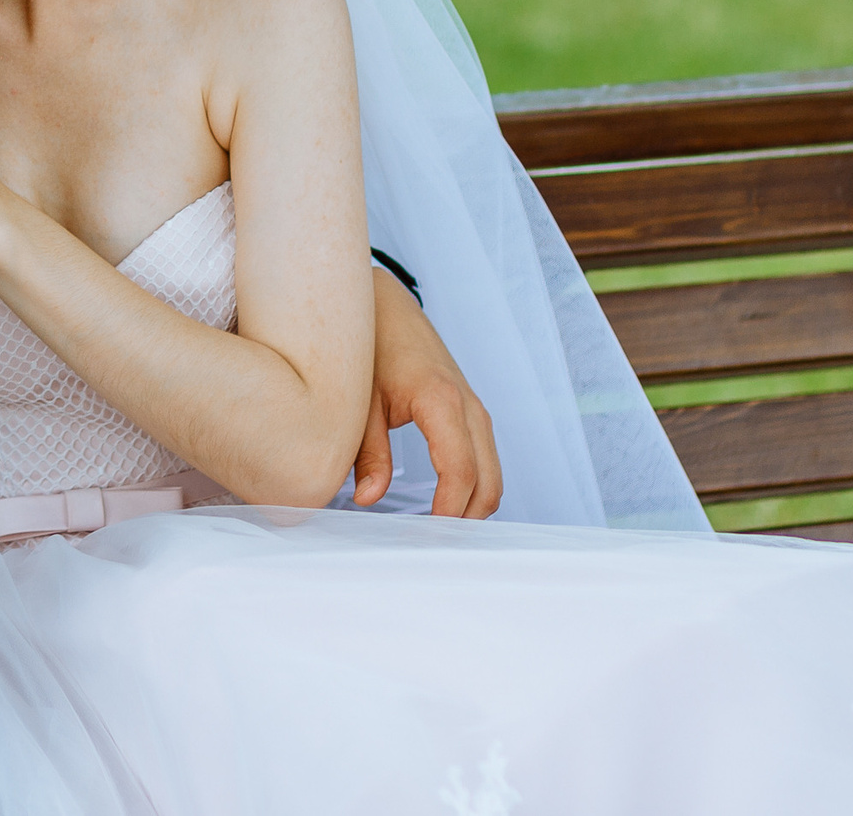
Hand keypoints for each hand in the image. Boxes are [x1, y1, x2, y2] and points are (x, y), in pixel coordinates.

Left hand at [356, 271, 500, 517]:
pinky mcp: (470, 412)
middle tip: (429, 546)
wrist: (385, 306)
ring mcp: (475, 409)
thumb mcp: (360, 403)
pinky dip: (472, 487)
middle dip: (465, 520)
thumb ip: (366, 453)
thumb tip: (367, 500)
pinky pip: (484, 460)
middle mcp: (468, 407)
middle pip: (488, 483)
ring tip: (433, 533)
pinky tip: (442, 505)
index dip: (448, 512)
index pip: (459, 472)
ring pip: (492, 476)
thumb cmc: (369, 350)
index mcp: (440, 401)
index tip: (427, 538)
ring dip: (470, 507)